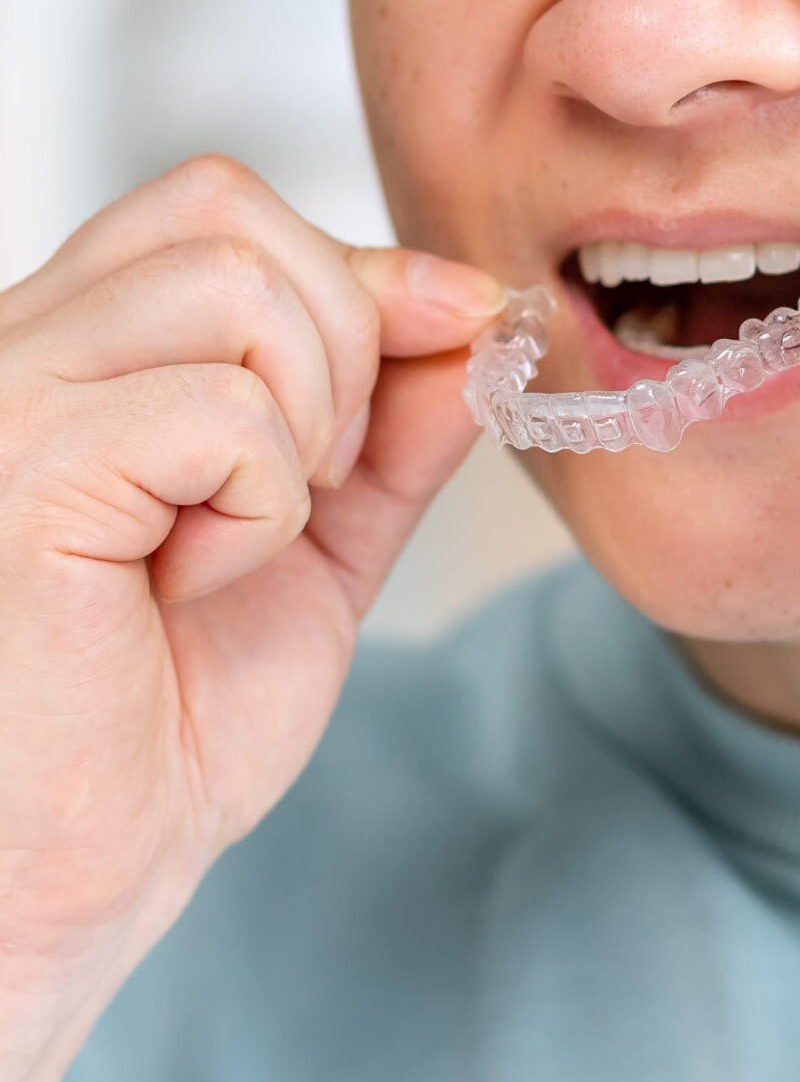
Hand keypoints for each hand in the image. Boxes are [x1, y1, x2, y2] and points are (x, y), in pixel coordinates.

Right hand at [0, 156, 503, 1081]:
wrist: (76, 872)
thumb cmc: (167, 719)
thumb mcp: (321, 538)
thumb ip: (389, 423)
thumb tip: (472, 312)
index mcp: (80, 349)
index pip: (220, 209)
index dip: (362, 265)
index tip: (460, 323)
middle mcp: (21, 346)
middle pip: (225, 210)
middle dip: (344, 333)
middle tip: (315, 480)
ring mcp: (7, 399)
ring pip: (232, 286)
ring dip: (305, 422)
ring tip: (246, 533)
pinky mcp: (21, 468)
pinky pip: (218, 407)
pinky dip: (259, 502)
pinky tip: (192, 581)